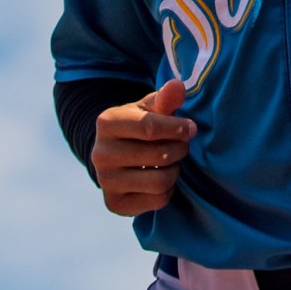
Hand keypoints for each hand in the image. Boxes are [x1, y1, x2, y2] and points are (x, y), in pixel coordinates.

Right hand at [92, 79, 195, 216]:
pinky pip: (157, 200)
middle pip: (158, 156)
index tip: (190, 128)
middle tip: (181, 145)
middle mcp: (100, 154)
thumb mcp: (149, 108)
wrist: (115, 156)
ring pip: (160, 181)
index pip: (149, 127)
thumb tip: (178, 86)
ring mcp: (105, 181)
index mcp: (106, 122)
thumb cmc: (138, 126)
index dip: (177, 128)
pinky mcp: (114, 204)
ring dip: (174, 171)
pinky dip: (167, 190)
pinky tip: (159, 178)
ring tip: (171, 162)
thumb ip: (165, 97)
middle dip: (179, 149)